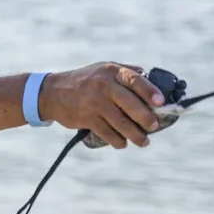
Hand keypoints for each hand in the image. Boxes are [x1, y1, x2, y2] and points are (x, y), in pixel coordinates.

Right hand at [40, 62, 164, 148]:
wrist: (52, 93)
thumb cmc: (86, 81)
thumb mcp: (103, 70)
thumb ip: (127, 73)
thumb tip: (155, 83)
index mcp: (111, 71)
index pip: (134, 80)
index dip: (149, 91)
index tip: (160, 102)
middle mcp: (103, 85)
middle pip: (130, 104)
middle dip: (146, 118)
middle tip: (154, 126)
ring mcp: (94, 103)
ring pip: (121, 123)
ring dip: (135, 135)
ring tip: (143, 142)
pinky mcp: (87, 118)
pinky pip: (107, 133)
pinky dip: (117, 141)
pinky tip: (122, 143)